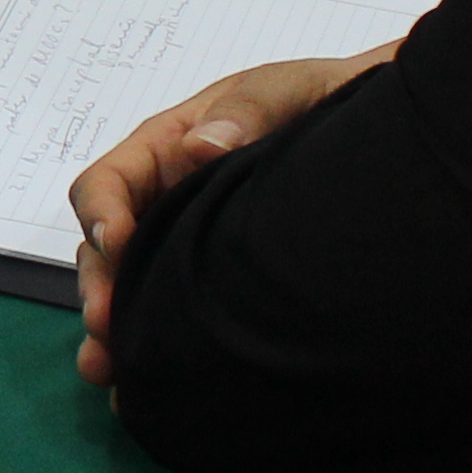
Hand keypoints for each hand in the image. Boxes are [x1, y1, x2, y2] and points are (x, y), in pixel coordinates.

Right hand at [68, 45, 395, 385]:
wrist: (371, 138)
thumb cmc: (318, 102)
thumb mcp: (286, 91)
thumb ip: (249, 108)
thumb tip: (198, 145)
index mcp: (165, 150)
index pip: (107, 183)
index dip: (102, 214)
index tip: (118, 245)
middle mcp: (161, 201)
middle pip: (106, 249)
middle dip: (100, 288)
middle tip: (108, 327)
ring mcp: (182, 245)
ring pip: (128, 287)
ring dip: (112, 328)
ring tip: (107, 368)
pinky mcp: (207, 284)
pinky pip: (167, 312)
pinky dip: (148, 345)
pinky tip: (142, 381)